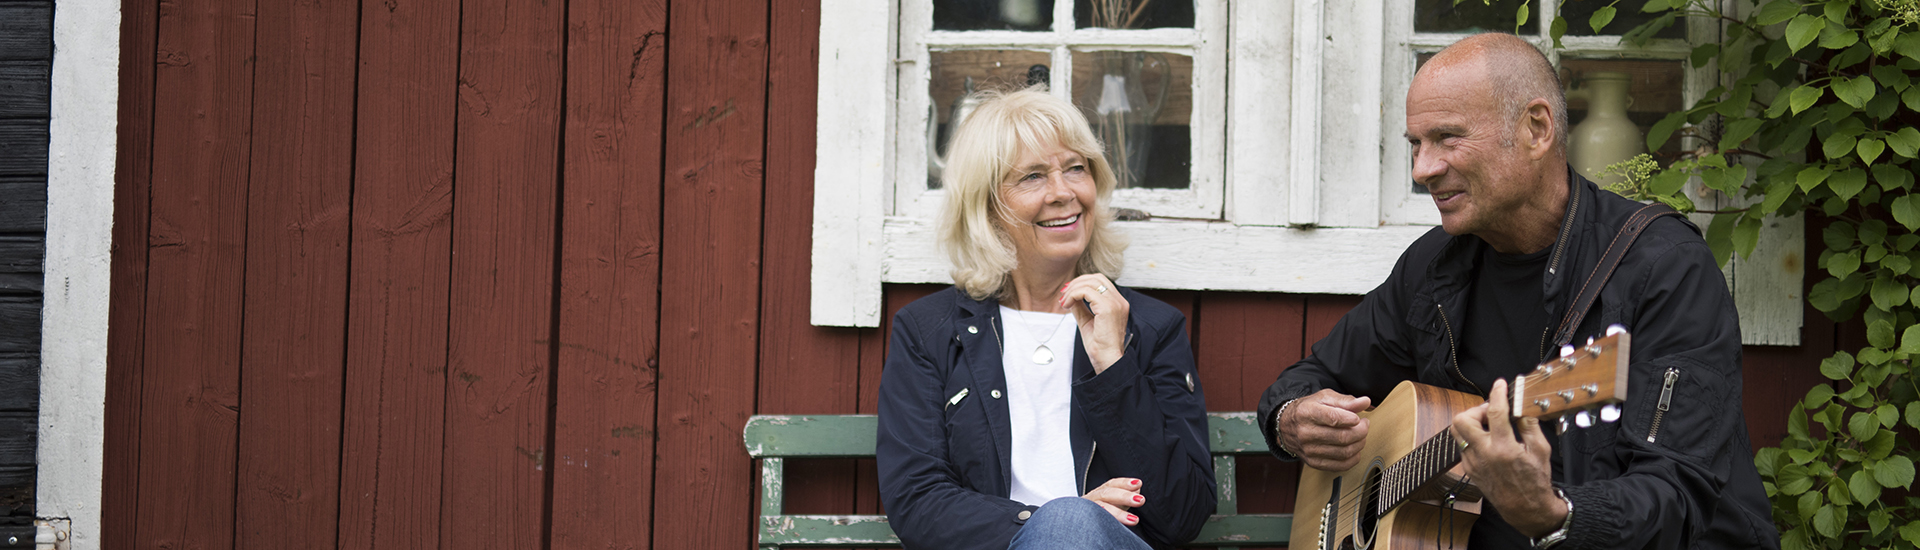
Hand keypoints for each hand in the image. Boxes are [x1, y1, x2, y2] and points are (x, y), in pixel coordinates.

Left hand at [1061, 274, 1128, 372]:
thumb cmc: (1100, 346)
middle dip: (1077, 282)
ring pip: (1091, 283)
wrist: (1107, 360)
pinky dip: (1073, 295)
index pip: (1101, 281)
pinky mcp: (1107, 308)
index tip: (1068, 293)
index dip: (1083, 282)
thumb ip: (1081, 308)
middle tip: (1064, 294)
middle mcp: (1119, 301)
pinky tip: (1067, 305)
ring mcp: (1115, 303)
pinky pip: (1086, 292)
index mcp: (1117, 303)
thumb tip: (1070, 297)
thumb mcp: (1087, 322)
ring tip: (1064, 301)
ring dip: (1073, 289)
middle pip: (1097, 277)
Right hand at [1080, 477, 1142, 526]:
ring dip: (1118, 514)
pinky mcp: (1084, 522)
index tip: (1138, 483)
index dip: (1124, 483)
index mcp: (1099, 493)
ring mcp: (1085, 510)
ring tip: (1134, 520)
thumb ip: (1125, 497)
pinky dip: (1104, 523)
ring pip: (1100, 508)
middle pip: (1106, 494)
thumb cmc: (1101, 515)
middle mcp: (1091, 499)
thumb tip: (1136, 490)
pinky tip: (1115, 527)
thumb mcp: (1115, 504)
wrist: (1079, 528)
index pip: (1111, 485)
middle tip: (1140, 500)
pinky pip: (1093, 522)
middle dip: (1124, 496)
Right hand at [1276, 389, 1371, 470]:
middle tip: (1364, 425)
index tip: (1358, 418)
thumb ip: (1346, 400)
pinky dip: (1353, 458)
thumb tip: (1365, 402)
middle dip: (1361, 431)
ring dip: (1359, 444)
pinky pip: (1340, 465)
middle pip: (1342, 437)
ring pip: (1344, 452)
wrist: (1286, 426)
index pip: (1333, 418)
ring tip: (1360, 435)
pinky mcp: (1313, 462)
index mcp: (1307, 412)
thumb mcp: (1324, 398)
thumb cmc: (1307, 410)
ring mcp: (1309, 450)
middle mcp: (1306, 432)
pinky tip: (1354, 449)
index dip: (1351, 419)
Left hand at [1450, 378, 1565, 536]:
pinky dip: (1472, 436)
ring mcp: (1473, 462)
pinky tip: (1487, 440)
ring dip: (1472, 422)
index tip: (1500, 385)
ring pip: (1458, 432)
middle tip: (1491, 411)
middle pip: (1462, 420)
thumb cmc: (1535, 482)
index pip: (1494, 412)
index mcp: (1504, 449)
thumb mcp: (1541, 450)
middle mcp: (1484, 455)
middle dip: (1476, 409)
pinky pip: (1462, 444)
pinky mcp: (1468, 469)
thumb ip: (1530, 425)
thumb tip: (1521, 407)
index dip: (1497, 393)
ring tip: (1489, 425)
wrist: (1525, 508)